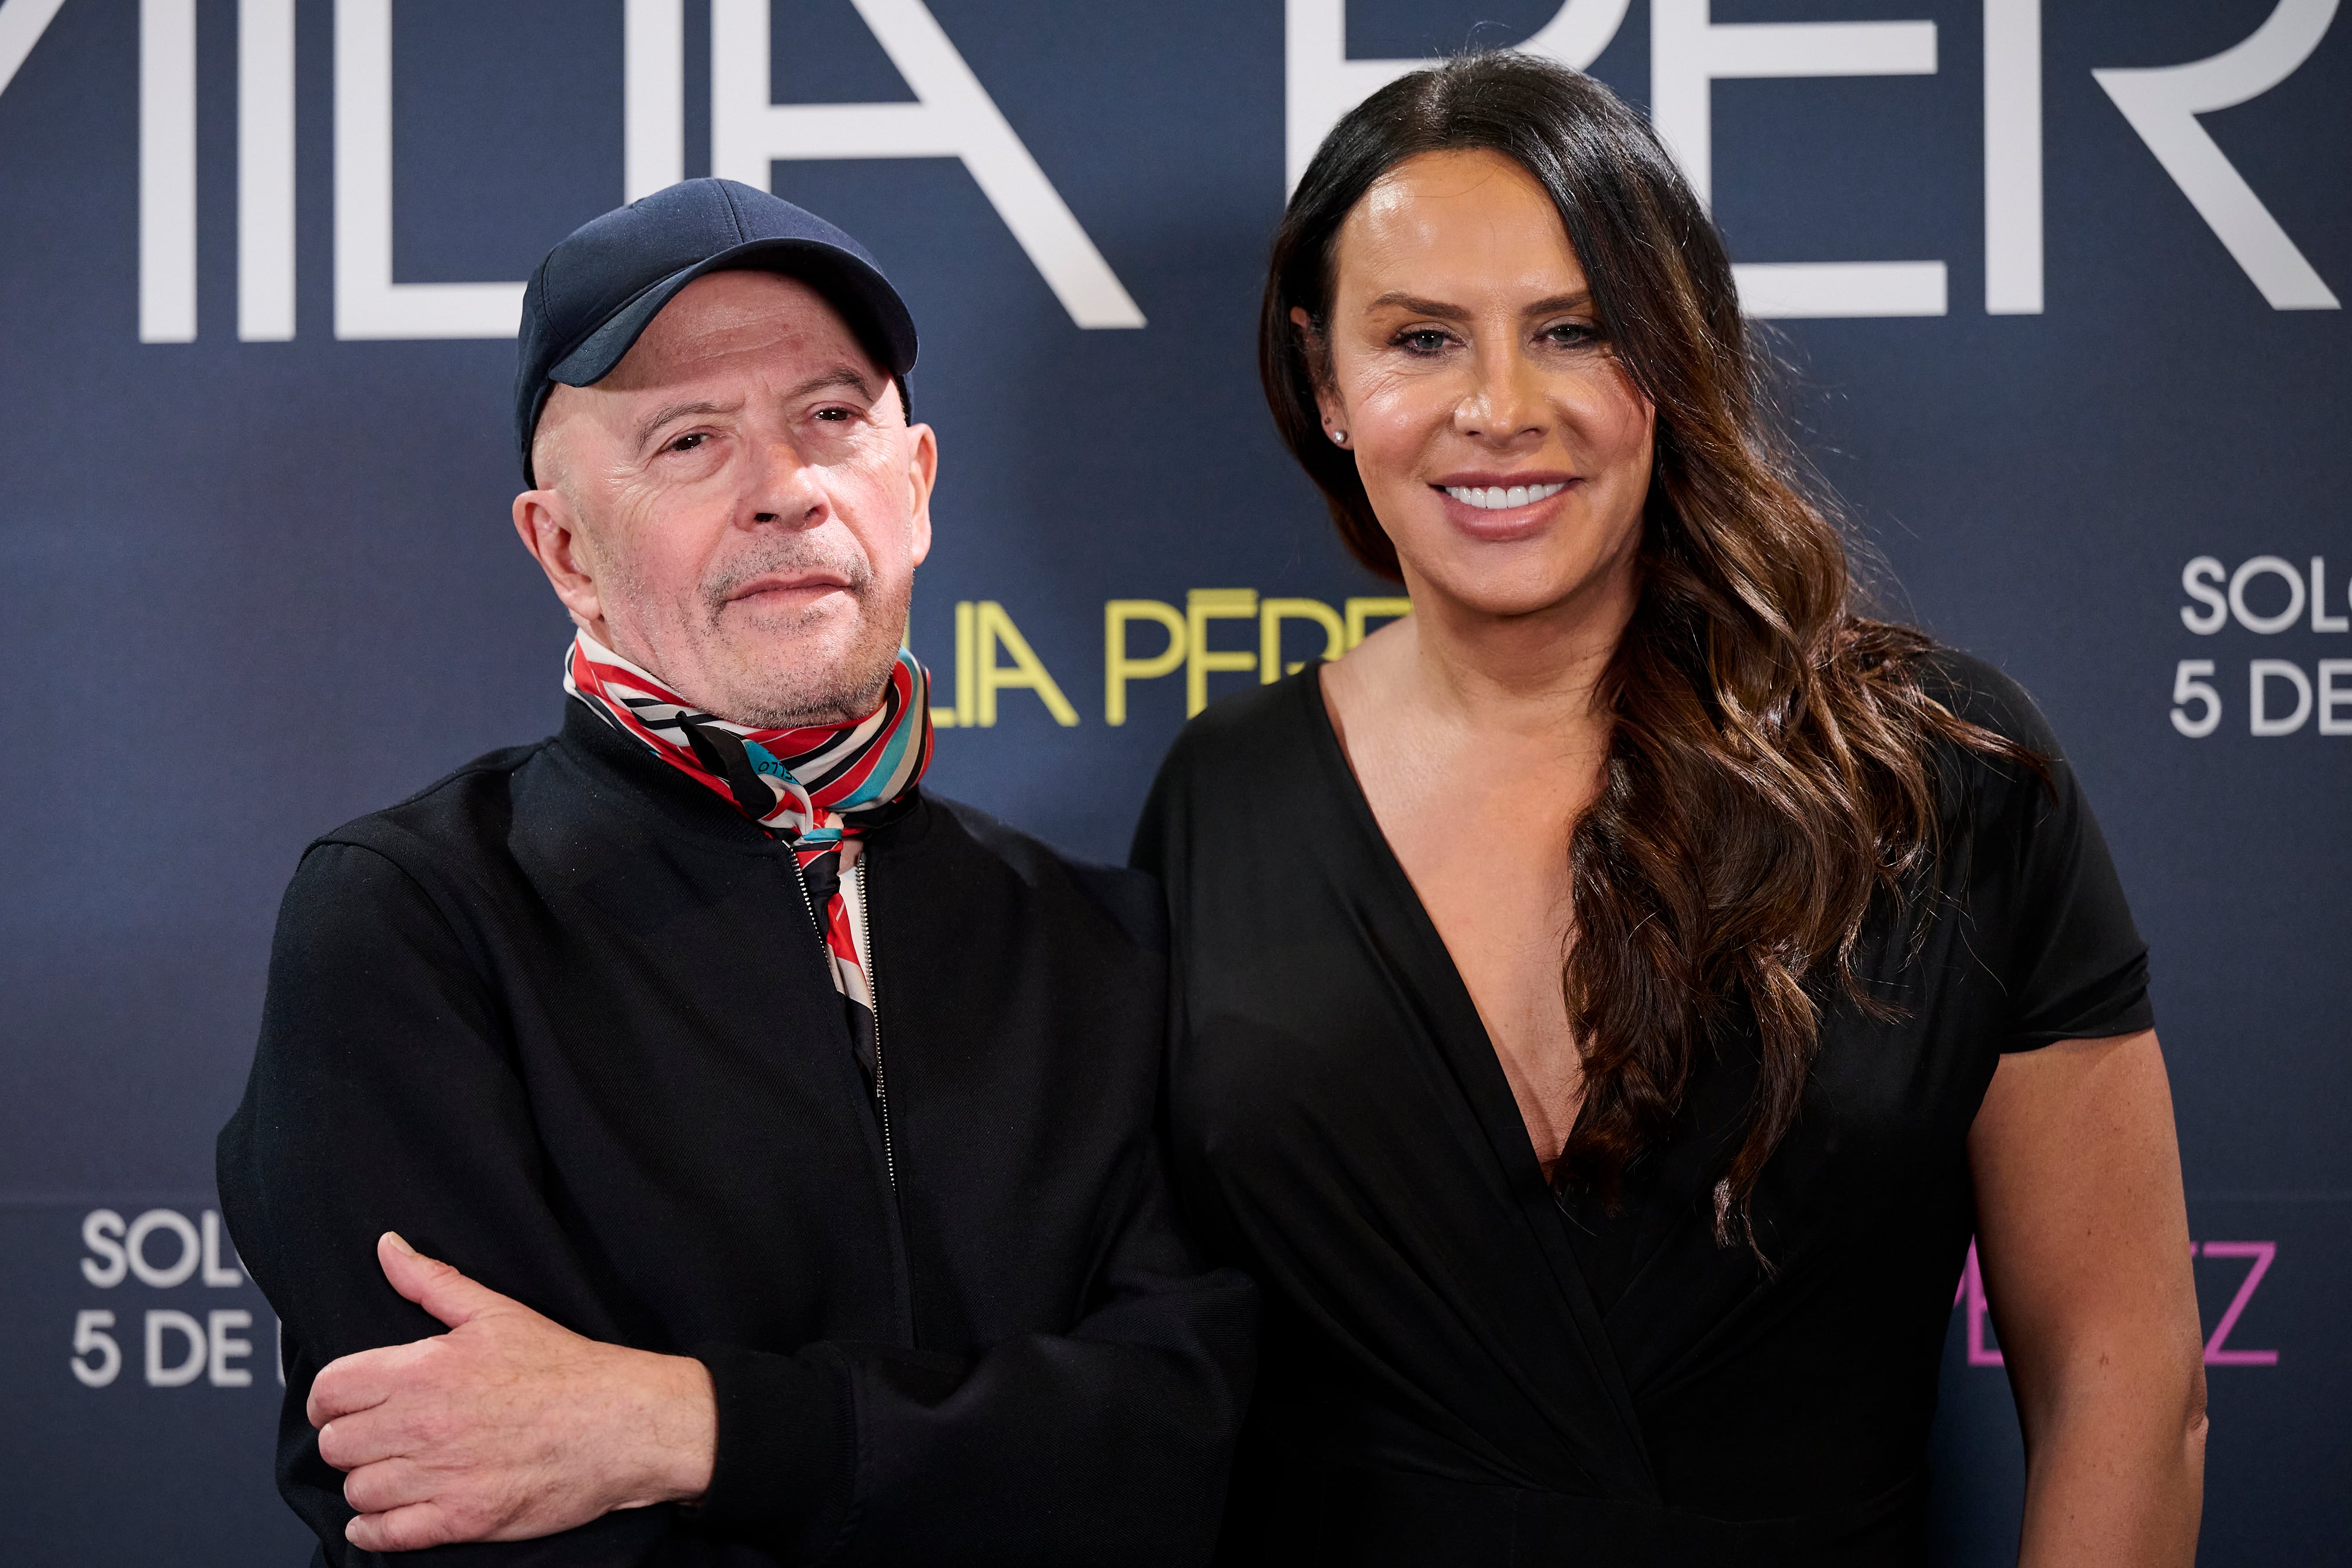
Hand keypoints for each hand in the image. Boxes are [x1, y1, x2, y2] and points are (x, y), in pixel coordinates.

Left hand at [308, 1232, 715, 1552]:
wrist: (621, 1423)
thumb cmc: (563, 1367)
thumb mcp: (496, 1311)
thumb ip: (431, 1280)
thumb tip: (387, 1247)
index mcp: (424, 1369)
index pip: (330, 1390)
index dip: (327, 1397)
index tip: (341, 1402)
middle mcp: (423, 1425)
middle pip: (335, 1444)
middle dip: (349, 1439)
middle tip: (376, 1435)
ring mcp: (440, 1477)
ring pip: (357, 1490)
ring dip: (367, 1482)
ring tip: (391, 1471)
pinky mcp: (460, 1520)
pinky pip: (383, 1535)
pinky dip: (371, 1530)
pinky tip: (383, 1516)